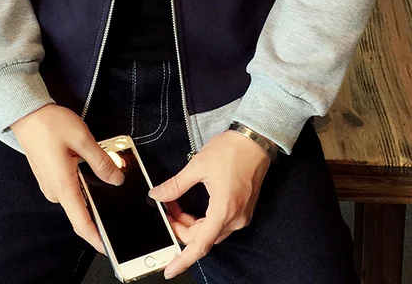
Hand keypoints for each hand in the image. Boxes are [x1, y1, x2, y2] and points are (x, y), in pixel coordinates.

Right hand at [10, 104, 123, 253]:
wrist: (25, 113)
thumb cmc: (49, 124)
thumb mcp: (82, 139)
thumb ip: (101, 161)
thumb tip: (116, 179)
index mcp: (63, 185)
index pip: (81, 222)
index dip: (95, 237)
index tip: (108, 246)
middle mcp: (54, 190)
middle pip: (81, 208)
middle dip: (99, 201)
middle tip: (111, 181)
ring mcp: (49, 184)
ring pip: (76, 195)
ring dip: (89, 186)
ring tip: (97, 163)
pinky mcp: (48, 176)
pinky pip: (68, 185)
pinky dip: (80, 179)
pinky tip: (83, 161)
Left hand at [148, 130, 270, 278]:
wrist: (255, 140)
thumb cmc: (230, 151)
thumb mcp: (197, 166)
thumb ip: (175, 185)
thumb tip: (156, 195)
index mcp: (223, 211)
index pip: (199, 245)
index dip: (183, 260)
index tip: (169, 270)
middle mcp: (234, 219)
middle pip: (202, 237)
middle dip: (180, 228)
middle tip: (166, 208)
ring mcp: (241, 216)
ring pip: (210, 231)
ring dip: (191, 223)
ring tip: (176, 203)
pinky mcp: (242, 210)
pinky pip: (219, 223)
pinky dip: (203, 219)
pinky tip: (192, 205)